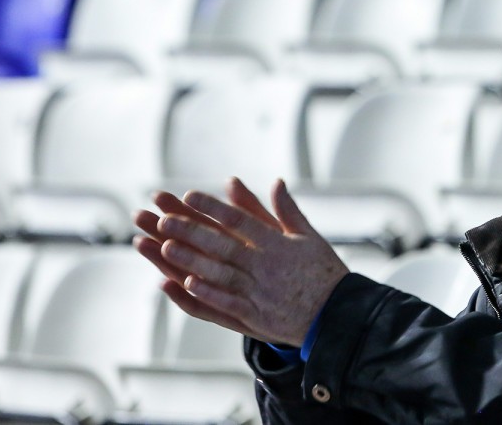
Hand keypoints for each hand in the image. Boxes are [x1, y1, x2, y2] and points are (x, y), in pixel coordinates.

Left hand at [133, 177, 348, 346]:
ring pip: (219, 273)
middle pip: (223, 245)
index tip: (189, 195)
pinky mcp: (257, 317)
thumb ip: (288, 211)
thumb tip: (277, 182)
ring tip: (164, 248)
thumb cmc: (323, 272)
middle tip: (163, 219)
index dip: (213, 207)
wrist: (338, 315)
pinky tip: (185, 283)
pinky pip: (227, 304)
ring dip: (190, 261)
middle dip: (191, 232)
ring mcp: (260, 292)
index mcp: (278, 244)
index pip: (240, 220)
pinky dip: (207, 293)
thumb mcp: (309, 237)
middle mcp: (266, 266)